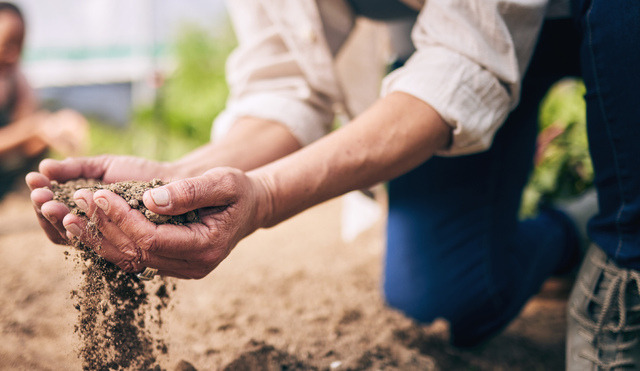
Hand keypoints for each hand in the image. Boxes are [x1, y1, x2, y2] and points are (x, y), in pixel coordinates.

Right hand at [27, 155, 172, 244]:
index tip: (36, 184)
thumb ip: (76, 168)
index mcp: (86, 218)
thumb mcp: (104, 167)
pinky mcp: (135, 250)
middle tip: (40, 196)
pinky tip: (76, 213)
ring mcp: (114, 244)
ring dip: (62, 222)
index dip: (44, 205)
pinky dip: (91, 233)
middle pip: (63, 232)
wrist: (178, 178)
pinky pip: (109, 249)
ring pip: (82, 242)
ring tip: (51, 202)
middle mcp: (97, 235)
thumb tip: (44, 168)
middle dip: (49, 213)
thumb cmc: (141, 173)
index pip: (56, 219)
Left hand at [61, 167, 270, 278]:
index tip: (99, 193)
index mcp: (207, 247)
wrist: (250, 207)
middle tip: (79, 198)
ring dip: (100, 238)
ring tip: (72, 213)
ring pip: (131, 260)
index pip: (153, 240)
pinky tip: (91, 223)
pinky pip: (134, 258)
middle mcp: (193, 265)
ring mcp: (182, 269)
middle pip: (137, 253)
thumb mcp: (223, 182)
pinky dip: (111, 241)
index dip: (123, 219)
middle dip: (105, 226)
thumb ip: (191, 191)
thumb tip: (151, 200)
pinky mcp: (172, 264)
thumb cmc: (238, 191)